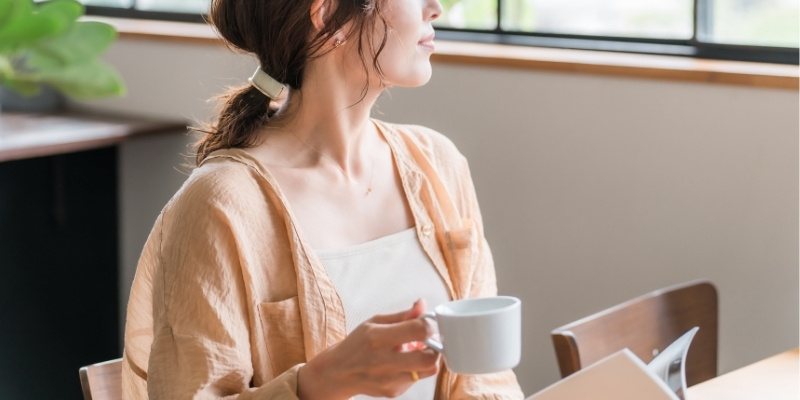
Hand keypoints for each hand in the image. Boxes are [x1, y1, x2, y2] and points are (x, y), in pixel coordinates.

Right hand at [297, 299, 439, 399]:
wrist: (339, 372)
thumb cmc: (358, 344)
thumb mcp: (375, 322)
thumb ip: (403, 315)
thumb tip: (422, 304)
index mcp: (378, 337)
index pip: (419, 330)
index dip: (429, 325)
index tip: (427, 323)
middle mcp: (383, 360)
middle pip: (429, 357)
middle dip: (434, 346)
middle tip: (426, 340)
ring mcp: (389, 379)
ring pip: (428, 370)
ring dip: (427, 358)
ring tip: (414, 351)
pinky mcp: (392, 391)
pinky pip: (417, 379)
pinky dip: (415, 369)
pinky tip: (402, 363)